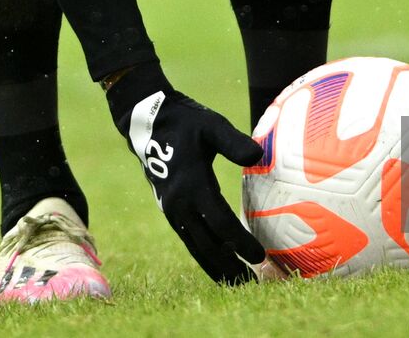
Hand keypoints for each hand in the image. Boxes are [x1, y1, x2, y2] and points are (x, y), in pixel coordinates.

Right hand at [122, 88, 266, 283]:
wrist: (147, 122)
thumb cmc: (185, 122)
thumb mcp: (211, 126)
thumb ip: (234, 142)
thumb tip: (257, 155)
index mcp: (192, 187)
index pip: (221, 224)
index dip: (241, 243)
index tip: (260, 256)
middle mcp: (180, 205)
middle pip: (208, 245)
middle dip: (230, 266)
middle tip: (251, 286)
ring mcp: (172, 210)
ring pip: (197, 247)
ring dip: (216, 266)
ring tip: (237, 283)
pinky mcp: (170, 209)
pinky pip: (189, 239)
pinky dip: (204, 254)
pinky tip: (217, 263)